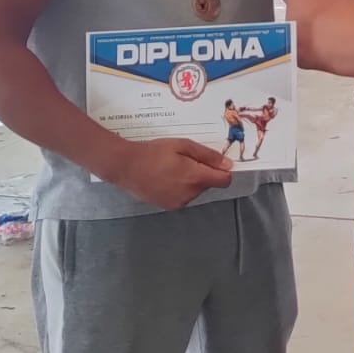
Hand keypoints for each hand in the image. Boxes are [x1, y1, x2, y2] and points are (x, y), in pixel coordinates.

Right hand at [111, 136, 233, 208]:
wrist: (126, 166)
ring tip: (172, 168)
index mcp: (196, 178)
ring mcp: (179, 202)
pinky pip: (183, 196)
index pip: (224, 181)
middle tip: (184, 159)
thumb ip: (207, 155)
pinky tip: (165, 177)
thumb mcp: (182, 146)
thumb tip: (227, 164)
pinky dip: (180, 188)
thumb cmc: (154, 152)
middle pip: (208, 184)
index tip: (216, 162)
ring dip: (190, 180)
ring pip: (195, 190)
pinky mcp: (169, 206)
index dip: (224, 171)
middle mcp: (190, 194)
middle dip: (202, 172)